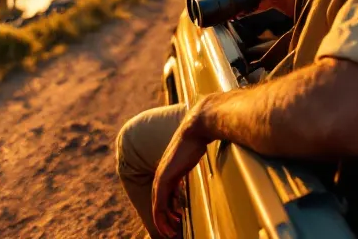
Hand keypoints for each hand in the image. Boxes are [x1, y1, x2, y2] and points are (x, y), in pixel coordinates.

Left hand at [151, 106, 213, 237]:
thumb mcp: (192, 155)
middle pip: (158, 203)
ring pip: (158, 206)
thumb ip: (191, 163)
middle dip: (164, 220)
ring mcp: (162, 176)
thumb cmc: (198, 139)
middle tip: (171, 233)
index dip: (168, 210)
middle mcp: (162, 174)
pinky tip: (172, 222)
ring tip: (170, 233)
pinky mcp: (165, 177)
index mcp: (168, 171)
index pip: (163, 195)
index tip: (177, 220)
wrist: (196, 128)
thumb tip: (199, 164)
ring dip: (163, 221)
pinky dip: (163, 215)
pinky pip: (160, 202)